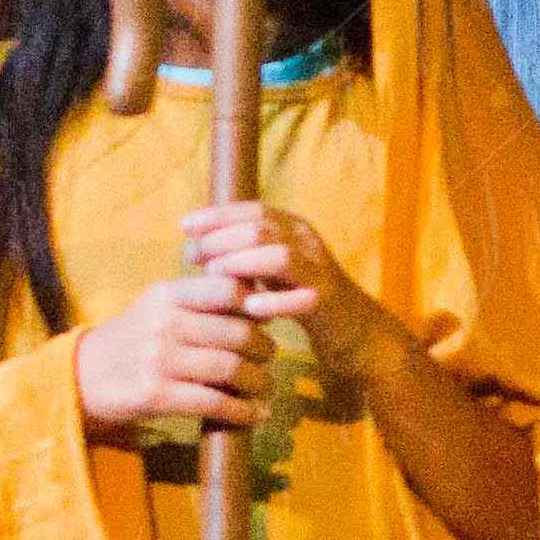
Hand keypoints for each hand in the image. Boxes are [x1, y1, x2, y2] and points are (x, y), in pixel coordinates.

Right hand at [73, 263, 280, 432]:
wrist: (83, 376)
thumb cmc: (133, 339)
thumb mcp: (158, 307)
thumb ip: (199, 301)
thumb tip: (258, 302)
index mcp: (167, 295)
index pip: (227, 289)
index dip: (256, 304)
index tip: (266, 318)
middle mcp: (164, 323)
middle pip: (237, 332)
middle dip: (264, 348)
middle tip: (269, 357)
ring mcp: (159, 360)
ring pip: (230, 368)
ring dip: (258, 382)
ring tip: (265, 387)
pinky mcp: (157, 395)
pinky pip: (213, 402)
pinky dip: (242, 411)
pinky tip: (254, 415)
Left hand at [178, 200, 398, 388]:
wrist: (354, 330)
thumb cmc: (302, 297)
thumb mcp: (271, 268)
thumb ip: (242, 254)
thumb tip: (195, 246)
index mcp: (294, 228)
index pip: (253, 209)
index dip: (217, 215)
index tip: (184, 226)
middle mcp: (308, 242)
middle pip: (260, 228)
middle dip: (220, 239)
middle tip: (192, 256)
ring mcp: (320, 270)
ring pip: (279, 255)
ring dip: (242, 263)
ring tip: (214, 274)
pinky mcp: (327, 302)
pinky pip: (300, 297)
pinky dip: (273, 301)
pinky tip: (249, 309)